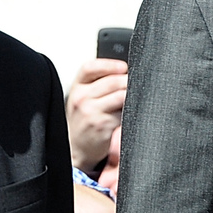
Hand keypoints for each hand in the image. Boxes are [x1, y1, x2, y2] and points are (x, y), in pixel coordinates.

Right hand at [66, 59, 126, 173]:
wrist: (76, 147)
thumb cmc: (82, 121)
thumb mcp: (81, 99)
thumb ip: (97, 84)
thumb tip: (123, 72)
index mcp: (77, 87)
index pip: (91, 68)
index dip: (109, 64)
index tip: (123, 67)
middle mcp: (82, 98)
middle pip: (112, 81)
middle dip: (127, 81)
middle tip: (136, 83)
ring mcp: (91, 112)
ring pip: (121, 95)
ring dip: (131, 96)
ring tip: (133, 98)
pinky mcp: (103, 125)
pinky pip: (123, 113)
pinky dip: (130, 112)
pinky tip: (127, 114)